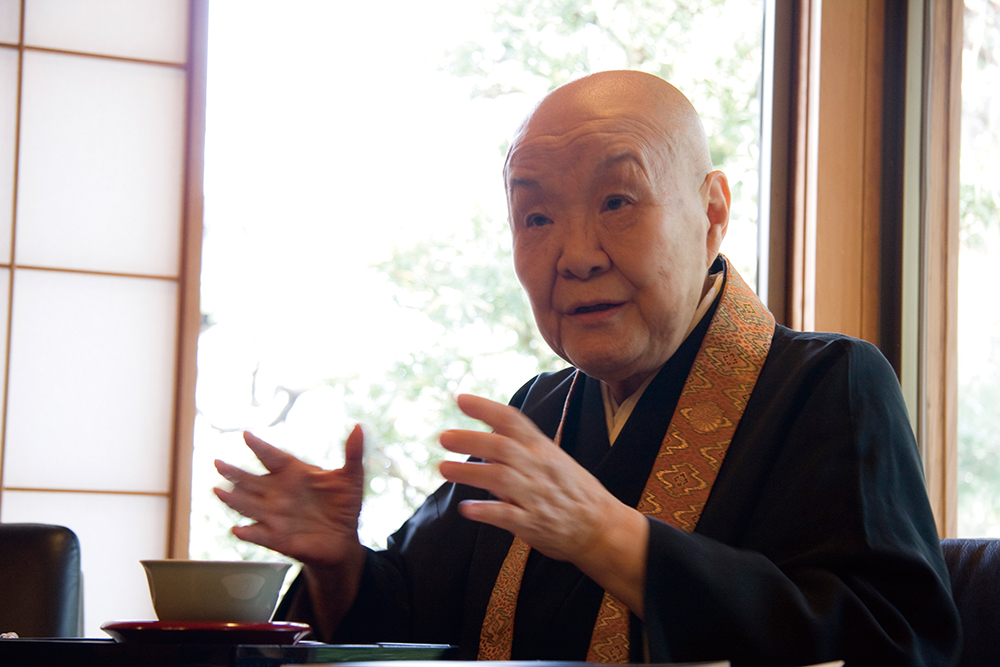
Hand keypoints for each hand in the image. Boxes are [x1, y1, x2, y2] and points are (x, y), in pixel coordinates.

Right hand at [214, 426, 364, 568]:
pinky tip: (238, 529)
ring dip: (234, 500)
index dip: (260, 447)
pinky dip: (249, 532)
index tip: (246, 435)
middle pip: (251, 480)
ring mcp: (275, 515)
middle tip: (218, 462)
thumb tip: (360, 428)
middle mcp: (279, 493)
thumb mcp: (352, 478)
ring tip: (218, 491)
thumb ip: (353, 453)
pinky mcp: (278, 538)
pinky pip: (259, 534)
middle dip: (234, 472)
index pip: (273, 457)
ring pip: (248, 505)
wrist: (344, 540)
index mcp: (294, 473)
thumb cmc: (344, 506)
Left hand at [438, 394, 647, 613]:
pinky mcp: (534, 524)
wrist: (602, 528)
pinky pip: (508, 515)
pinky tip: (467, 509)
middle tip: (443, 437)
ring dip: (470, 472)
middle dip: (471, 439)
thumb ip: (519, 449)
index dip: (486, 408)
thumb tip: (483, 438)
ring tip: (443, 469)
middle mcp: (538, 468)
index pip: (513, 421)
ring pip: (500, 478)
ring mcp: (536, 496)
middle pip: (501, 447)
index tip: (461, 399)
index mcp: (543, 449)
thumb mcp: (551, 460)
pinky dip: (486, 511)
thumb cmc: (572, 491)